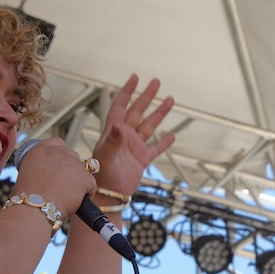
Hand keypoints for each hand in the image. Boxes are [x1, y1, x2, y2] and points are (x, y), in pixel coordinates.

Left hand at [91, 74, 174, 195]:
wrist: (108, 195)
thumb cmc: (102, 176)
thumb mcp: (106, 157)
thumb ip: (112, 141)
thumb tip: (118, 126)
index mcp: (114, 132)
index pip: (121, 106)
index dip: (127, 91)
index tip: (135, 78)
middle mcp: (125, 137)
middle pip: (138, 111)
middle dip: (147, 97)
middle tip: (157, 82)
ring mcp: (134, 148)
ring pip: (149, 126)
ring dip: (159, 114)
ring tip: (170, 100)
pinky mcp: (141, 160)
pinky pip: (155, 148)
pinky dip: (164, 142)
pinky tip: (172, 135)